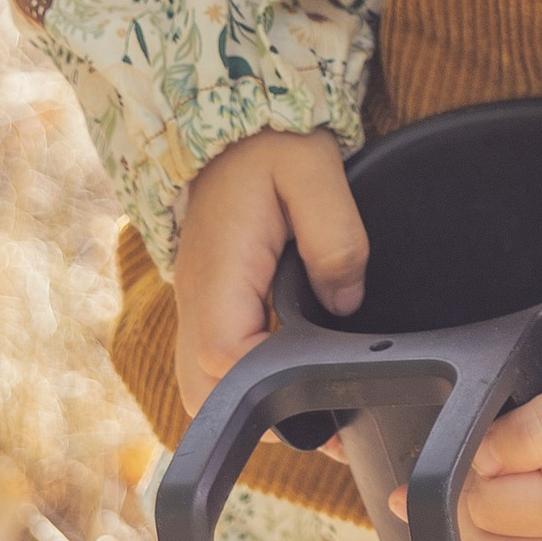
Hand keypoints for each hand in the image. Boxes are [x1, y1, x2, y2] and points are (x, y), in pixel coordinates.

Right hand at [171, 128, 368, 413]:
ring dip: (247, 404)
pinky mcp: (208, 307)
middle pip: (205, 393)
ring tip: (315, 408)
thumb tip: (345, 302)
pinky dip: (243, 383)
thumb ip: (335, 238)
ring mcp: (197, 308)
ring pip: (202, 388)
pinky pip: (212, 366)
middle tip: (327, 416)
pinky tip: (293, 378)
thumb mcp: (314, 172)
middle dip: (258, 415)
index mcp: (217, 274)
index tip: (327, 392)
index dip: (273, 387)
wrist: (230, 124)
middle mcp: (196, 301)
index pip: (227, 360)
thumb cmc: (269, 143)